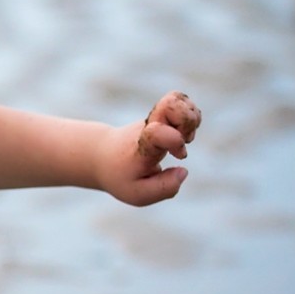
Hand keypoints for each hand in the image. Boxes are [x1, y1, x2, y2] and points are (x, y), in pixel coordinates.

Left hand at [98, 91, 201, 206]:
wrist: (103, 156)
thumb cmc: (121, 176)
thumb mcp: (138, 194)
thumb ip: (164, 188)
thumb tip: (183, 172)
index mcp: (143, 147)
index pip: (157, 132)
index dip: (175, 140)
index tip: (178, 155)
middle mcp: (149, 127)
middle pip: (171, 104)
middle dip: (188, 121)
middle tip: (183, 140)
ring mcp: (154, 118)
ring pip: (178, 99)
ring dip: (192, 118)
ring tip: (184, 137)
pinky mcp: (160, 114)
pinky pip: (180, 101)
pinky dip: (191, 114)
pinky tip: (184, 131)